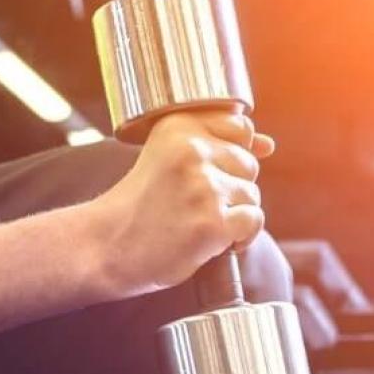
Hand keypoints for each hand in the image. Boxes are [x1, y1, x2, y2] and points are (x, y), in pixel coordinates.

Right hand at [87, 111, 275, 295]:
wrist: (104, 246)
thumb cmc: (136, 206)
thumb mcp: (166, 158)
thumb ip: (215, 145)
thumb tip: (268, 144)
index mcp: (179, 127)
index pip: (241, 128)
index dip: (230, 157)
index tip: (204, 175)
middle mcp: (193, 150)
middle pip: (249, 165)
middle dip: (230, 189)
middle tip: (193, 206)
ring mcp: (204, 187)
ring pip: (252, 195)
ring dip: (233, 215)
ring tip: (197, 223)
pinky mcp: (213, 222)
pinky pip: (254, 221)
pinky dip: (240, 237)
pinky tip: (212, 241)